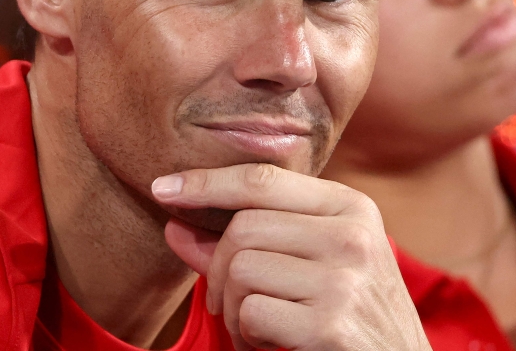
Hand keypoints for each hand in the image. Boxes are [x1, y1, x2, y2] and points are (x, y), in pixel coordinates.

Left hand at [152, 164, 431, 350]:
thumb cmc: (352, 316)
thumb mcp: (314, 265)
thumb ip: (249, 242)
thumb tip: (174, 224)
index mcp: (351, 207)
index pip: (262, 180)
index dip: (206, 183)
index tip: (163, 189)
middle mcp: (352, 235)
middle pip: (242, 228)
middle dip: (219, 271)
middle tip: (230, 305)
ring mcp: (345, 279)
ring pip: (241, 270)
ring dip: (232, 310)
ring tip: (257, 329)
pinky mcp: (331, 324)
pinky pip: (252, 314)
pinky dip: (247, 336)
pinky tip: (271, 345)